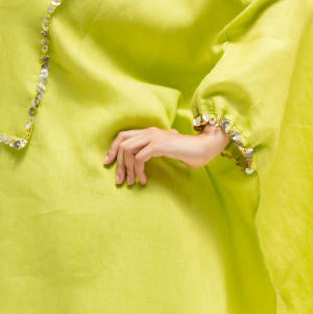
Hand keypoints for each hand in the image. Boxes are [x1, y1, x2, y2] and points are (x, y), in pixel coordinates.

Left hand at [103, 124, 228, 185]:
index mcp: (148, 131)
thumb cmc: (186, 152)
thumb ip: (152, 150)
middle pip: (122, 144)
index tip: (108, 163)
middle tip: (120, 180)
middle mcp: (149, 131)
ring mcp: (154, 136)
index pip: (122, 136)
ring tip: (132, 182)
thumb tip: (137, 162)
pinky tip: (144, 179)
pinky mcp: (159, 145)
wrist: (203, 148)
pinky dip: (138, 170)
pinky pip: (139, 157)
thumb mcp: (164, 150)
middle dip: (118, 164)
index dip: (112, 149)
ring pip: (128, 151)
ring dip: (127, 169)